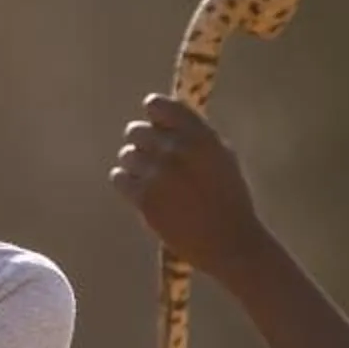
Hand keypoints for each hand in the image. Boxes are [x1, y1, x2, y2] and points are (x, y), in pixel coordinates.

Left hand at [111, 95, 271, 271]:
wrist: (229, 242)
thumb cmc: (228, 199)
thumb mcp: (221, 157)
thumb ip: (193, 135)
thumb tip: (163, 120)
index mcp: (199, 135)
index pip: (157, 105)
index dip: (153, 115)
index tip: (157, 126)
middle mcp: (177, 149)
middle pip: (135, 131)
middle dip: (143, 144)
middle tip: (155, 162)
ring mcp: (158, 173)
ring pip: (126, 155)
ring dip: (136, 166)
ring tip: (155, 183)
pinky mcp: (144, 197)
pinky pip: (119, 177)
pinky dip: (127, 183)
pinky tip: (143, 193)